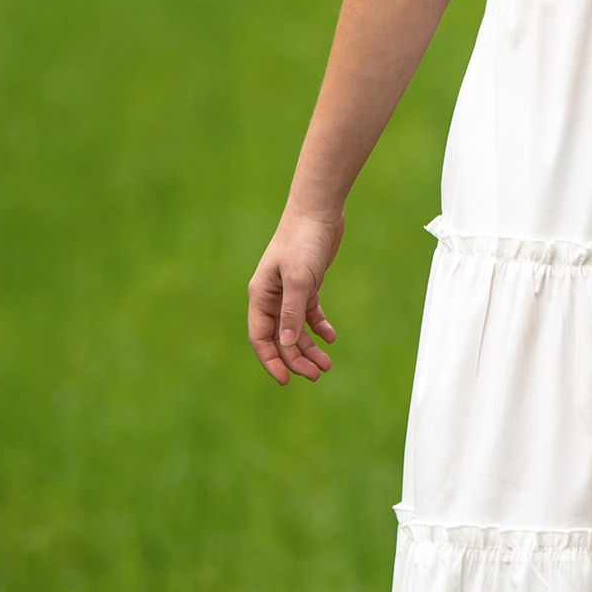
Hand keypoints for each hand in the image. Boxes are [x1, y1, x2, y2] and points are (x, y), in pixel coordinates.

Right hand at [248, 209, 343, 381]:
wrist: (318, 211)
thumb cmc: (303, 241)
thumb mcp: (299, 278)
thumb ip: (292, 312)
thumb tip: (286, 344)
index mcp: (261, 296)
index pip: (261, 337)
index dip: (272, 361)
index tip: (287, 380)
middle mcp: (272, 297)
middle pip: (280, 337)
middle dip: (296, 359)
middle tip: (317, 375)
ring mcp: (289, 291)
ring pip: (295, 329)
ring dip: (309, 348)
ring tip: (326, 365)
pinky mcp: (307, 284)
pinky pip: (309, 314)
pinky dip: (318, 327)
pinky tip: (330, 338)